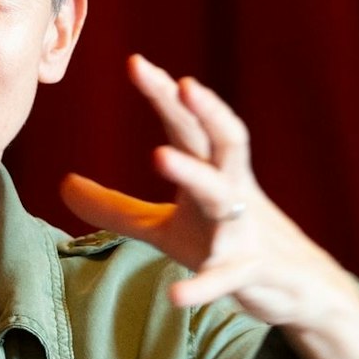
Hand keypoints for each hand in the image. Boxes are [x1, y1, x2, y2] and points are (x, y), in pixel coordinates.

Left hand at [59, 54, 358, 358]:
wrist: (296, 286)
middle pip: (222, 141)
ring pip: (224, 196)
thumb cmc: (225, 243)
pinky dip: (203, 285)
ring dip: (193, 174)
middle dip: (204, 110)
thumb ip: (117, 208)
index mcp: (213, 172)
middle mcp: (233, 191)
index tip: (136, 63)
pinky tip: (176, 296)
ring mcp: (244, 230)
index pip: (189, 126)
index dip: (166, 94)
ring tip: (159, 155)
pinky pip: (225, 277)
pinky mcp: (250, 272)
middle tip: (180, 83)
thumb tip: (62, 185)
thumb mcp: (165, 227)